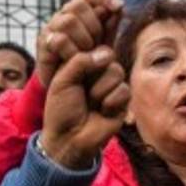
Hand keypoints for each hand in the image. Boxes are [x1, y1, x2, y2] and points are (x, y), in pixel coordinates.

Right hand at [36, 0, 123, 87]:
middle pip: (78, 5)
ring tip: (87, 53)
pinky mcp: (43, 43)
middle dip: (93, 25)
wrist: (67, 87)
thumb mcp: (104, 43)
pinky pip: (59, 40)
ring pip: (68, 21)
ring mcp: (52, 28)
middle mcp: (64, 16)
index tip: (119, 6)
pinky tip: (77, 58)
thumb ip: (110, 25)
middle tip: (97, 43)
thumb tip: (118, 7)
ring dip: (83, 39)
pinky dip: (72, 51)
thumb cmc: (88, 63)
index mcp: (80, 12)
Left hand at [39, 46, 129, 169]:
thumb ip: (80, 61)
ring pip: (116, 72)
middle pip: (108, 57)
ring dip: (100, 91)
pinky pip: (123, 90)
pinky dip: (110, 103)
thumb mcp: (62, 80)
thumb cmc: (61, 110)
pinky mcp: (123, 100)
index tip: (74, 76)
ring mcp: (112, 85)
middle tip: (82, 94)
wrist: (68, 139)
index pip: (93, 47)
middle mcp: (99, 72)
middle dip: (92, 77)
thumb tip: (106, 55)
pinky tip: (103, 112)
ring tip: (92, 104)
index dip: (86, 58)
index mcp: (83, 64)